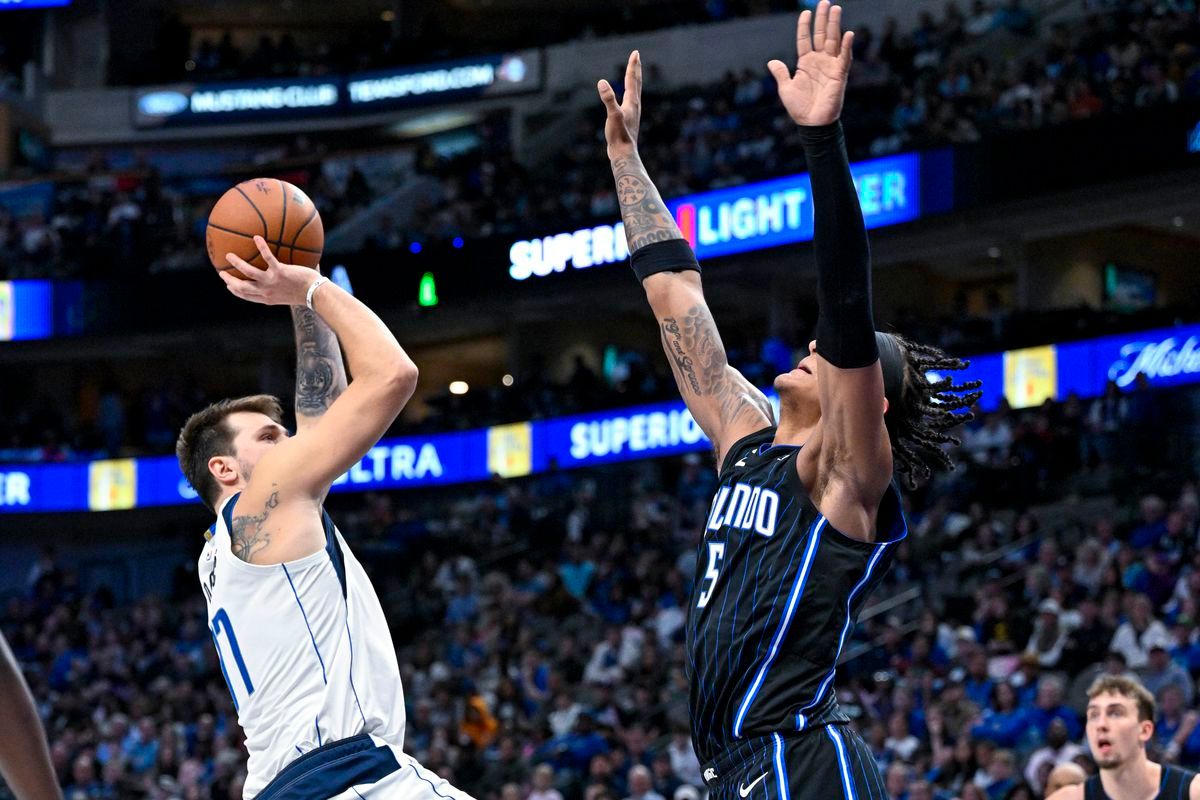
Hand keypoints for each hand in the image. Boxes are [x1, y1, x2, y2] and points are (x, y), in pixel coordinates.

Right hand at [221, 236, 318, 306]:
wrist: (316, 294)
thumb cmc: (307, 293)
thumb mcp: (290, 293)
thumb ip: (282, 286)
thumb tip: (285, 273)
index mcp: (268, 298)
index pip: (247, 296)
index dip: (235, 291)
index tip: (229, 286)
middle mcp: (267, 292)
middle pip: (241, 287)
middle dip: (229, 280)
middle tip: (221, 273)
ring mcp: (272, 282)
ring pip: (248, 272)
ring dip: (237, 263)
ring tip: (228, 255)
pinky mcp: (280, 272)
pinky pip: (267, 257)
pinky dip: (261, 246)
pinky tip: (256, 237)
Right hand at [597, 50, 641, 159]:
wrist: (624, 154)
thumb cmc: (619, 136)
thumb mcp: (612, 115)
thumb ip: (608, 99)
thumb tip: (602, 82)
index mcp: (632, 102)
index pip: (632, 79)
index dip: (633, 65)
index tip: (635, 52)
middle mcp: (634, 106)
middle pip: (636, 83)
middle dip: (635, 69)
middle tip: (636, 57)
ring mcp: (632, 113)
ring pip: (634, 92)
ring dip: (633, 81)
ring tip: (632, 74)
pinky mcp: (628, 120)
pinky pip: (629, 101)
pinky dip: (628, 93)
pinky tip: (626, 98)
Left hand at [767, 1, 853, 126]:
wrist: (812, 124)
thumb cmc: (799, 108)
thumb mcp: (786, 89)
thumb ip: (781, 73)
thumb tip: (771, 62)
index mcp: (806, 63)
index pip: (805, 39)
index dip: (805, 26)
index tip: (806, 12)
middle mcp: (819, 61)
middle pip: (821, 35)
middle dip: (823, 18)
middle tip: (825, 2)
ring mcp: (830, 66)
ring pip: (833, 41)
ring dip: (834, 25)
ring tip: (835, 9)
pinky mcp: (839, 75)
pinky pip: (844, 58)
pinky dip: (846, 47)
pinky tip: (848, 34)